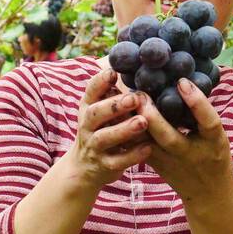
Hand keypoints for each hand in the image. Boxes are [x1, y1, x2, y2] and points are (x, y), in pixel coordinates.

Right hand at [62, 66, 151, 192]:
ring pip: (105, 138)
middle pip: (96, 113)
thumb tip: (133, 65)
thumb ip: (112, 93)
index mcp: (88, 108)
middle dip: (114, 105)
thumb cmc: (101, 130)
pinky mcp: (105, 165)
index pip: (90, 92)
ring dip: (124, 129)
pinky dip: (132, 155)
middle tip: (135, 98)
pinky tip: (148, 148)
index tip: (114, 72)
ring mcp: (94, 147)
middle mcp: (87, 126)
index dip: (100, 81)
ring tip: (143, 121)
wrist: (84, 168)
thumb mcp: (100, 111)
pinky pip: (117, 161)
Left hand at [135, 77, 232, 203]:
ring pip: (147, 143)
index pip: (208, 121)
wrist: (206, 192)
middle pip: (168, 137)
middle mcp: (190, 154)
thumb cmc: (214, 155)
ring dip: (133, 123)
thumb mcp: (217, 135)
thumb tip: (182, 82)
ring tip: (124, 100)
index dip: (196, 101)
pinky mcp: (154, 164)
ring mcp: (170, 163)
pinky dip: (127, 130)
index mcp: (213, 142)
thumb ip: (203, 114)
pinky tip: (118, 114)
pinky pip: (137, 147)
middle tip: (140, 93)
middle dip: (152, 115)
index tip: (182, 82)